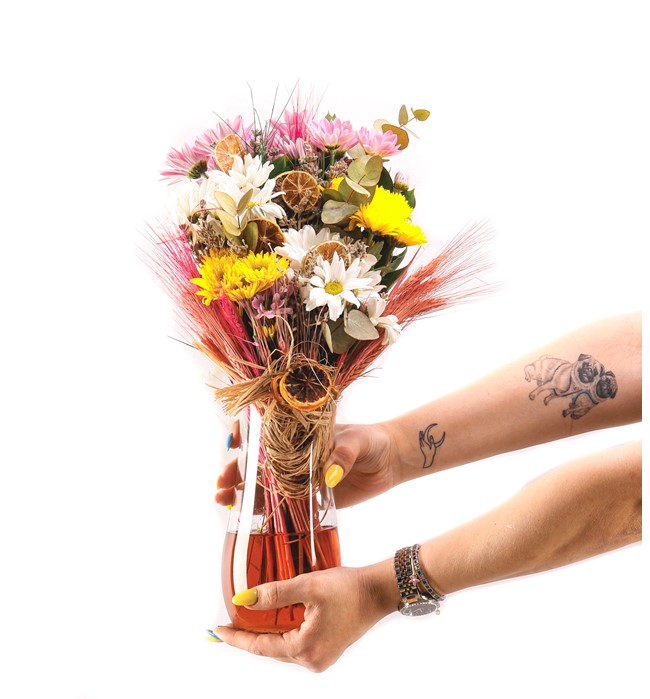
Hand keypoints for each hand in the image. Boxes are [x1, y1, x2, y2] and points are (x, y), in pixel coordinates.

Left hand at [215, 561, 395, 671]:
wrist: (378, 591)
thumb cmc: (348, 588)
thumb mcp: (308, 586)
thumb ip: (275, 594)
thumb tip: (244, 600)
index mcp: (305, 649)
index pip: (260, 646)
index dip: (237, 638)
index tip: (218, 630)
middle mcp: (312, 660)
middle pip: (270, 649)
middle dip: (249, 636)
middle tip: (229, 623)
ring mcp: (321, 658)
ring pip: (283, 648)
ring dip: (266, 634)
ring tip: (248, 620)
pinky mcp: (327, 650)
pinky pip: (296, 645)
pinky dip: (283, 633)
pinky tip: (275, 621)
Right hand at [216, 421, 399, 508]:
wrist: (391, 461)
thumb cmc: (373, 440)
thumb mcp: (358, 442)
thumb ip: (343, 455)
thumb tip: (328, 476)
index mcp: (301, 434)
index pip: (265, 430)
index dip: (244, 433)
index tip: (233, 443)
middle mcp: (294, 455)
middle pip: (257, 461)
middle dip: (235, 470)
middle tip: (221, 483)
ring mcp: (300, 477)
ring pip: (262, 484)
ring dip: (240, 491)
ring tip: (222, 499)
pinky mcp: (310, 498)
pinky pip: (282, 505)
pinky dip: (262, 511)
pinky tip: (244, 516)